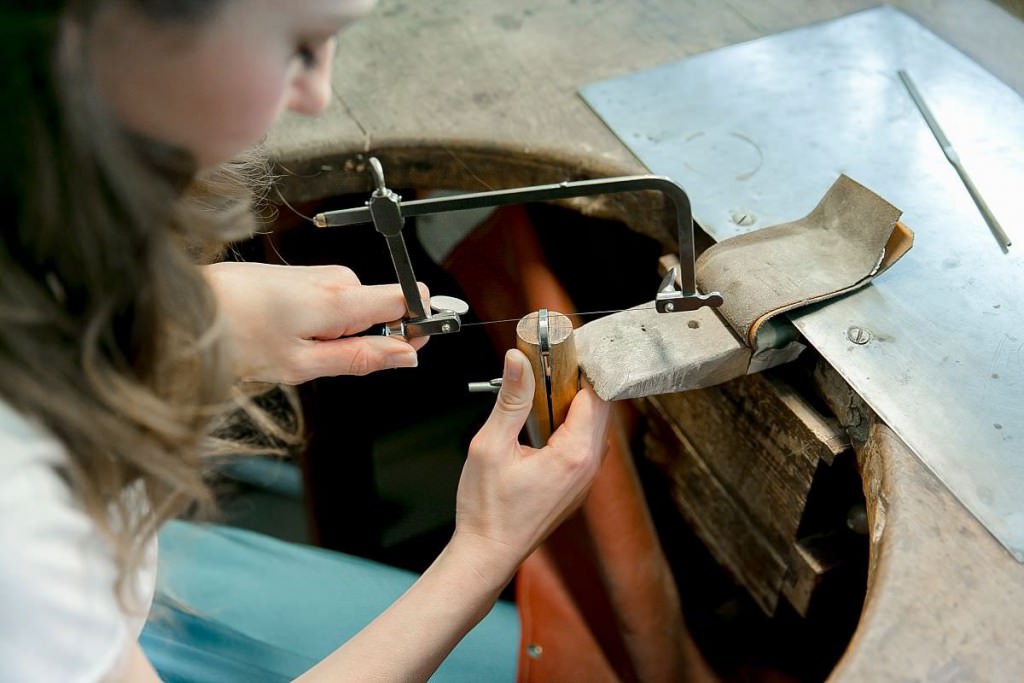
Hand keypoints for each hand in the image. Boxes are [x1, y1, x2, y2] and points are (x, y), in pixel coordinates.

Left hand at [203, 261, 428, 383]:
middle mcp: (336, 279)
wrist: (190, 307)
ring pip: (356, 310)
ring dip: (339, 335)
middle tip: (324, 361)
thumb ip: (361, 359)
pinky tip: (287, 334)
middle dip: (370, 339)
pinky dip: (321, 325)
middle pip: (383, 308)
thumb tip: (407, 356)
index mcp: (342, 300)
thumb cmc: (237, 336)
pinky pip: (334, 303)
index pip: (408, 298)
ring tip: (294, 347)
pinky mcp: (303, 276)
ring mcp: (319, 274)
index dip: (418, 324)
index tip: (410, 349)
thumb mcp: (303, 364)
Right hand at [453, 349, 611, 582]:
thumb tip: (518, 360)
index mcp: (574, 455)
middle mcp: (588, 468)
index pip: (594, 396)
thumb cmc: (487, 509)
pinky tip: (543, 421)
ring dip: (573, 405)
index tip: (563, 350)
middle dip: (577, 383)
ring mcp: (584, 481)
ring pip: (593, 428)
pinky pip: (584, 447)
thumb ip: (510, 400)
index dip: (581, 368)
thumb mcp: (492, 445)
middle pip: (599, 410)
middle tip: (549, 363)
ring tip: (543, 388)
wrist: (487, 554)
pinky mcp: (575, 488)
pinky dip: (570, 426)